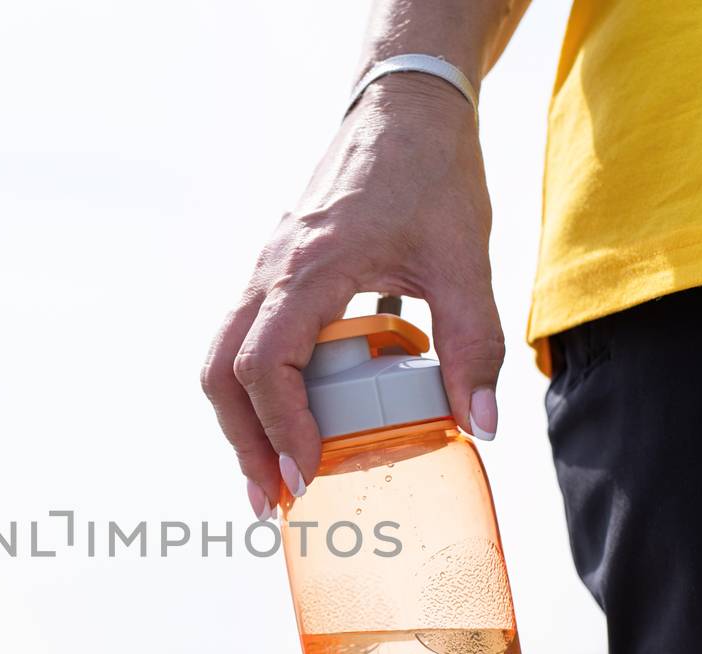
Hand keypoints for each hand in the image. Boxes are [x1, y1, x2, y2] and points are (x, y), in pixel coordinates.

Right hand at [201, 75, 505, 517]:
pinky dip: (252, 390)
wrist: (404, 106)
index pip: (268, 366)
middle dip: (243, 444)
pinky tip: (288, 420)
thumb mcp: (464, 257)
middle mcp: (271, 271)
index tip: (308, 475)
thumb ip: (474, 342)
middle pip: (222, 373)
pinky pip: (242, 340)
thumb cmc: (431, 171)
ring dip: (241, 422)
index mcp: (309, 269)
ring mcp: (264, 270)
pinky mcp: (274, 271)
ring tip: (272, 475)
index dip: (282, 429)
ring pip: (222, 359)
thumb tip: (479, 425)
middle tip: (273, 499)